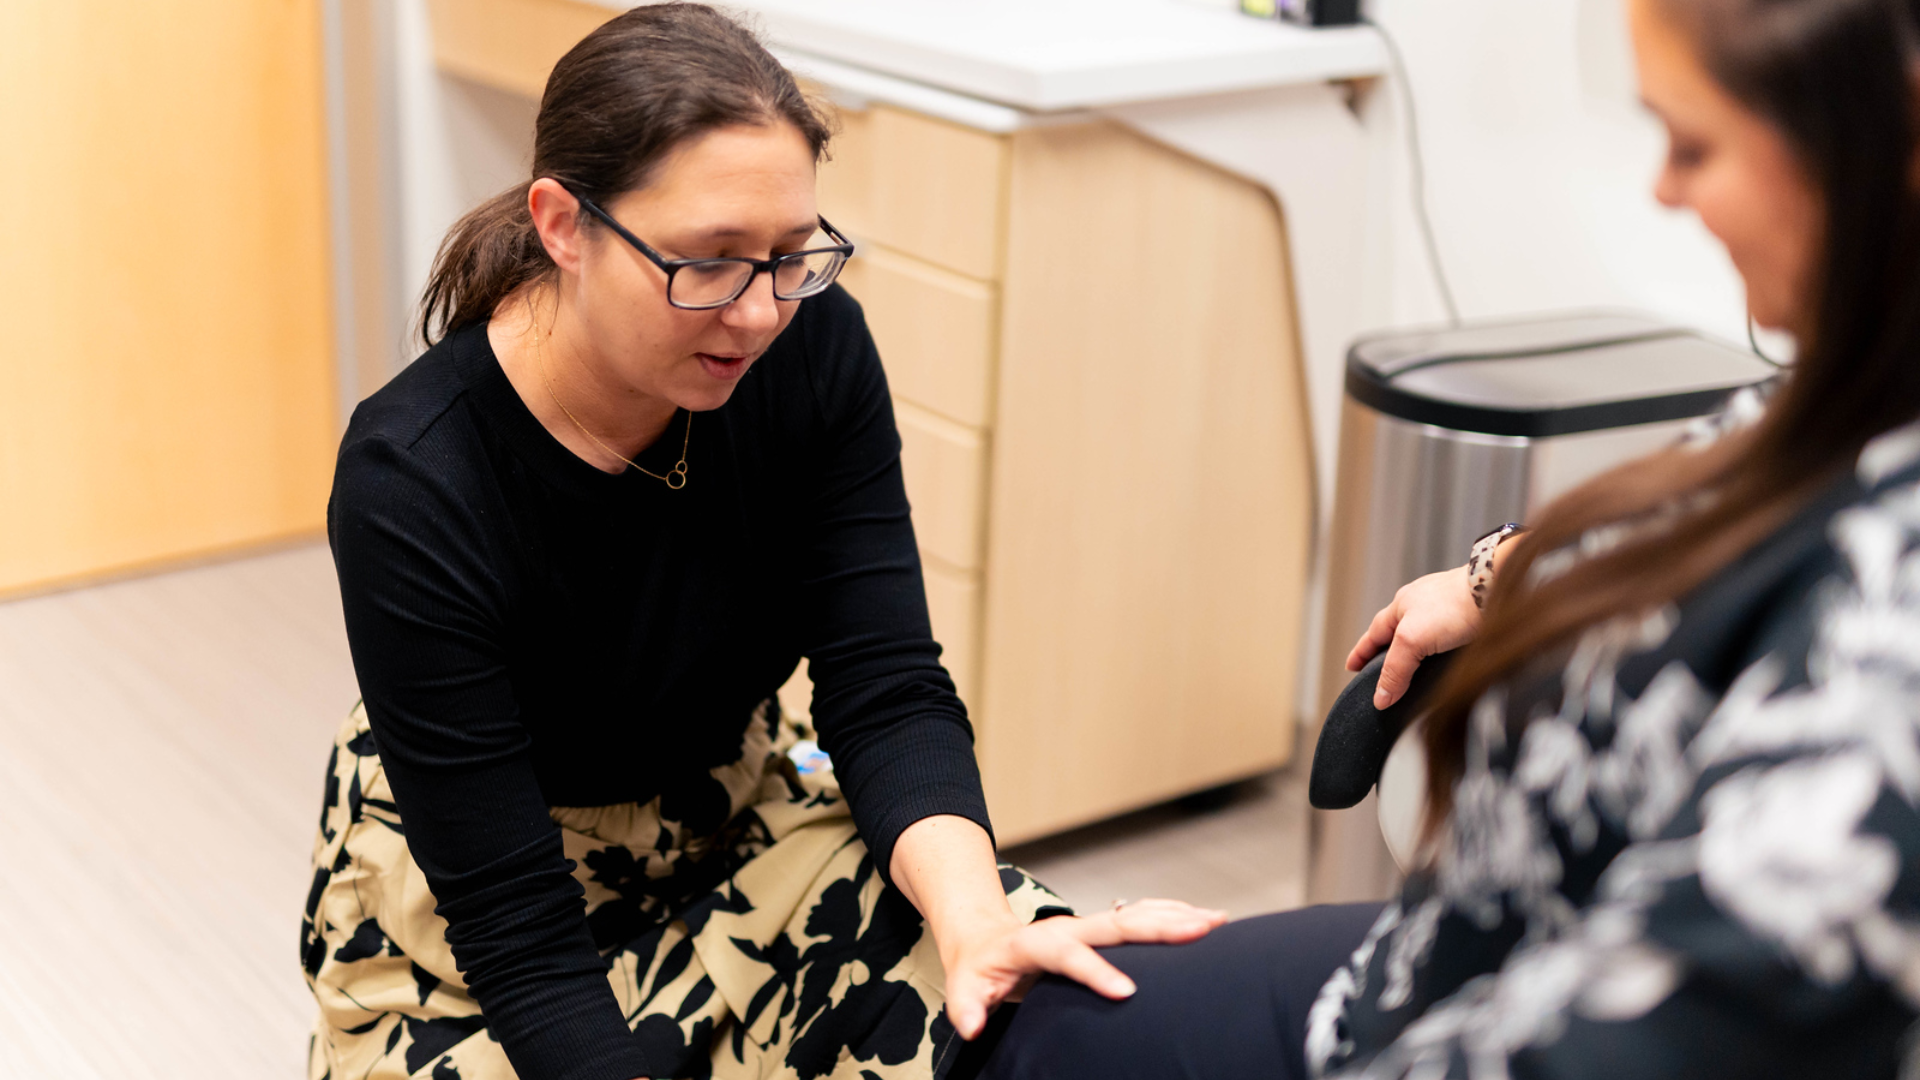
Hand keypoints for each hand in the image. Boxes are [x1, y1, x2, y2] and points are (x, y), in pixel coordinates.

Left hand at [939, 899, 1227, 1039]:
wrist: (985, 937)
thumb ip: (966, 1006)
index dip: (1096, 971)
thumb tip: (971, 1025)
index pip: (1068, 955)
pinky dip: (1173, 915)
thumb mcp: (963, 987)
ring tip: (1217, 921)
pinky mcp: (1102, 929)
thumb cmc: (978, 967)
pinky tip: (1204, 919)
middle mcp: (1068, 928)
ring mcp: (1088, 925)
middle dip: (1159, 926)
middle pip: (1117, 924)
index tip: (1127, 992)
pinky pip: (1141, 916)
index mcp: (1035, 944)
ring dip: (1176, 916)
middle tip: (1199, 931)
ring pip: (1136, 914)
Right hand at [1345, 566, 1481, 708]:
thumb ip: (1395, 670)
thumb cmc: (1453, 605)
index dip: (1361, 653)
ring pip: (1422, 636)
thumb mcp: (1412, 640)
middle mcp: (1421, 605)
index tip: (1351, 668)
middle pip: (1396, 633)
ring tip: (1412, 671)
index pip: (1373, 634)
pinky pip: (1446, 639)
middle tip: (1379, 673)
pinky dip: (1439, 652)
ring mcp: (1445, 610)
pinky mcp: (1467, 619)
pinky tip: (1446, 661)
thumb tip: (1381, 698)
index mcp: (1401, 605)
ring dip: (1415, 653)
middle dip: (1386, 652)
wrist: (1496, 593)